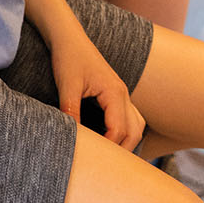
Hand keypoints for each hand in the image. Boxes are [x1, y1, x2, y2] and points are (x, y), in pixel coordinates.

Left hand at [50, 33, 145, 149]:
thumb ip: (70, 109)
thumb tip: (72, 135)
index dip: (110, 147)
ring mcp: (121, 94)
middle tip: (106, 166)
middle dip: (124, 150)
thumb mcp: (67, 84)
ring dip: (127, 141)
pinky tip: (108, 139)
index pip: (120, 129)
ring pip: (136, 125)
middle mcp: (123, 94)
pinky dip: (124, 131)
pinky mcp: (114, 94)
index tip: (95, 159)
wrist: (68, 36)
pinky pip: (128, 117)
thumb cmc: (69, 56)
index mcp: (114, 93)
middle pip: (135, 131)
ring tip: (111, 156)